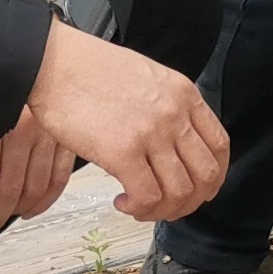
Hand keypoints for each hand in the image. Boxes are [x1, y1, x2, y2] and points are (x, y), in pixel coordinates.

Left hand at [0, 116, 79, 229]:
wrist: (34, 48)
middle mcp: (25, 131)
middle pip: (11, 187)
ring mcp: (51, 134)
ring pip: (36, 185)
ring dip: (23, 207)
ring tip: (10, 216)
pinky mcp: (70, 134)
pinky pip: (61, 174)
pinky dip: (49, 195)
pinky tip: (36, 206)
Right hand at [16, 19, 229, 221]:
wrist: (53, 63)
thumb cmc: (89, 70)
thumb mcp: (147, 78)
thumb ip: (167, 107)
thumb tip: (172, 145)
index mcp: (183, 94)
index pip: (219, 145)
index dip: (214, 177)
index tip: (201, 189)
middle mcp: (174, 114)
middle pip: (206, 174)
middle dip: (190, 201)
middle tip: (168, 206)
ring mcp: (151, 133)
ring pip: (179, 192)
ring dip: (162, 210)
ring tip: (139, 206)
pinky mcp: (122, 151)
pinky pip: (147, 196)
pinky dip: (138, 208)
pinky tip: (122, 202)